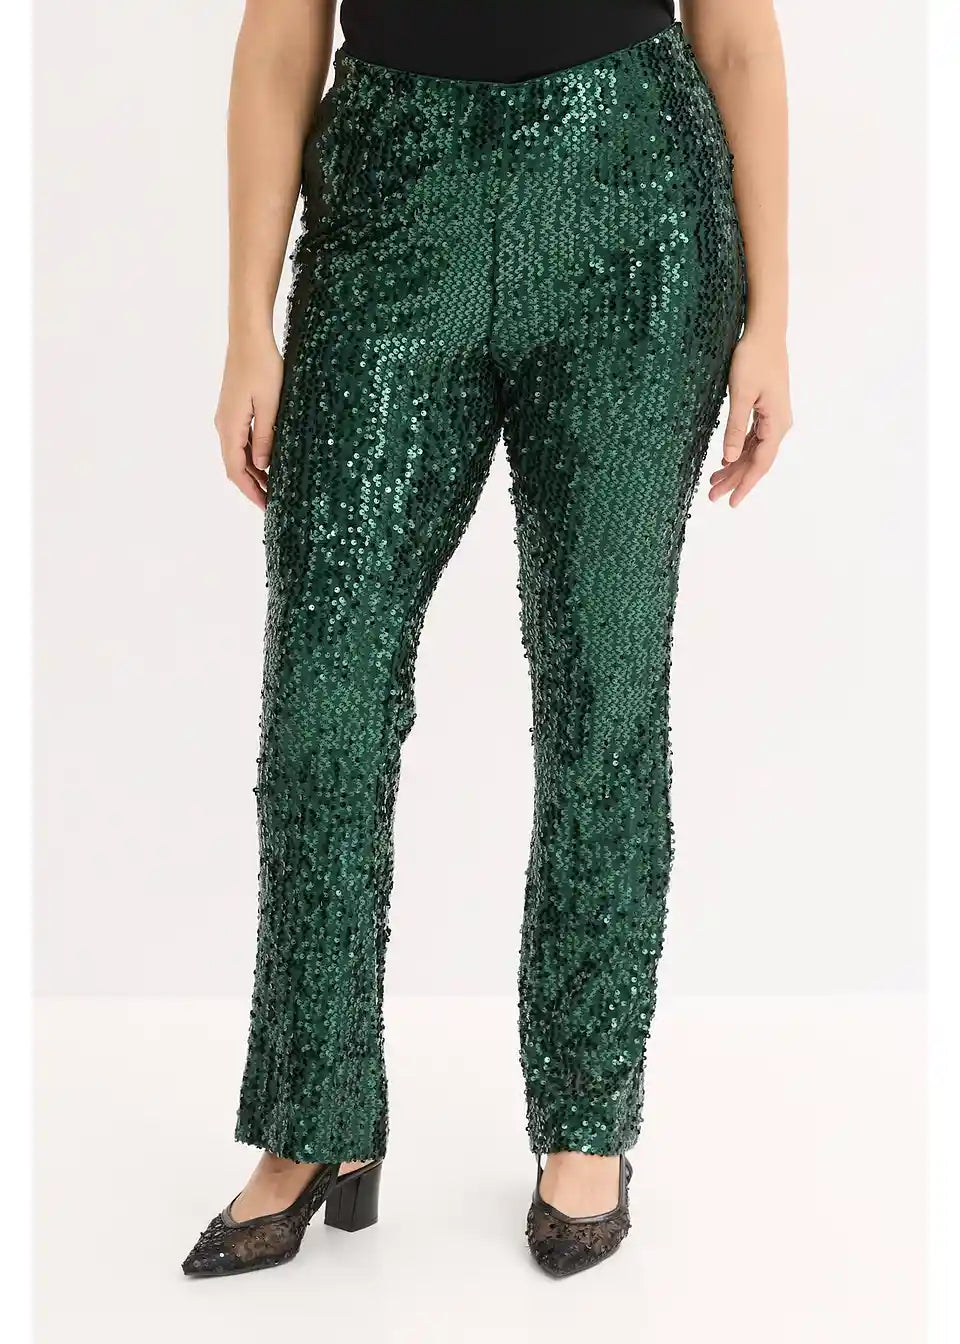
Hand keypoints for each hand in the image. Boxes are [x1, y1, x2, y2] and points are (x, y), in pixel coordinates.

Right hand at [214, 333, 283, 509]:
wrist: (248, 336)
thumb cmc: (262, 366)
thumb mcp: (271, 404)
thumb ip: (266, 437)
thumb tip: (261, 466)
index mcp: (230, 426)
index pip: (236, 470)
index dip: (250, 491)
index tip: (266, 507)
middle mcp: (223, 424)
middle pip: (235, 466)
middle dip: (253, 487)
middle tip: (273, 503)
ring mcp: (226, 417)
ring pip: (237, 454)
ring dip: (253, 473)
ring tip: (273, 487)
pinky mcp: (233, 409)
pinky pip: (240, 440)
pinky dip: (252, 456)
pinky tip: (267, 462)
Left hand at [709, 328, 791, 506]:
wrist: (766, 333)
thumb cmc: (753, 359)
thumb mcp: (740, 395)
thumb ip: (735, 428)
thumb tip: (729, 458)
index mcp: (776, 424)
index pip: (760, 463)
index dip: (745, 484)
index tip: (731, 502)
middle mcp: (779, 424)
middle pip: (756, 460)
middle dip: (735, 479)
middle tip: (712, 496)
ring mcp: (774, 418)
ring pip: (753, 451)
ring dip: (735, 467)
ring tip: (714, 482)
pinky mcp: (766, 410)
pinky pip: (753, 439)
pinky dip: (739, 451)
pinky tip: (726, 459)